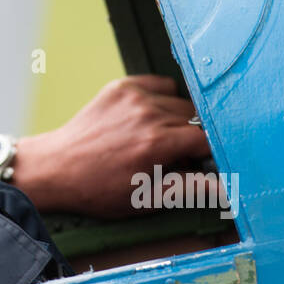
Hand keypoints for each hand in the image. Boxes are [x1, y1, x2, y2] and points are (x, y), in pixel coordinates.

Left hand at [10, 76, 211, 218]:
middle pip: (195, 120)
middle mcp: (148, 114)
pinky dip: (162, 99)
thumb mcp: (146, 198)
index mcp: (157, 143)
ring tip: (158, 139)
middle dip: (192, 139)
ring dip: (178, 119)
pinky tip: (149, 118)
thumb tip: (226, 190)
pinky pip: (160, 85)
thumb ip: (190, 190)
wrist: (57, 167)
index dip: (208, 155)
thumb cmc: (99, 189)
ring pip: (180, 102)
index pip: (206, 140)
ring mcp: (134, 96)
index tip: (201, 165)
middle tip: (175, 157)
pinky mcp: (122, 86)